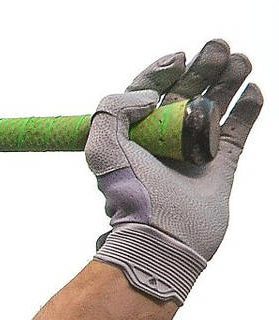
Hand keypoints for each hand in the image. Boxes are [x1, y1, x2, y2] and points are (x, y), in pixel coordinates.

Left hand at [87, 40, 260, 302]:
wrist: (163, 238)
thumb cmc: (131, 196)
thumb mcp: (102, 150)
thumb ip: (111, 110)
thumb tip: (149, 95)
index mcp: (133, 138)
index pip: (146, 94)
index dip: (161, 72)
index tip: (178, 59)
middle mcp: (162, 143)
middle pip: (185, 94)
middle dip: (203, 67)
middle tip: (220, 46)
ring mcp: (193, 153)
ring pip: (214, 107)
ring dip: (228, 80)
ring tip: (240, 59)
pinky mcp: (221, 166)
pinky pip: (236, 130)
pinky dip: (247, 109)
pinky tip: (253, 90)